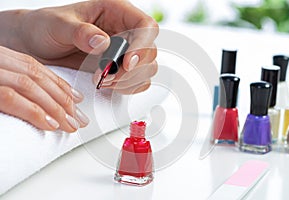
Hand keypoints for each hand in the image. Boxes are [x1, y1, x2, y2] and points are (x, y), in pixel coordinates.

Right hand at [0, 46, 88, 132]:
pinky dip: (34, 111)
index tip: (77, 99)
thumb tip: (41, 100)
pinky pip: (11, 97)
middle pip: (35, 76)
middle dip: (62, 99)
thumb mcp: (1, 76)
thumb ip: (14, 81)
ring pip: (29, 86)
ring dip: (54, 107)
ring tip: (70, 125)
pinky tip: (50, 124)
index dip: (58, 84)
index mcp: (1, 56)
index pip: (33, 67)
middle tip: (78, 119)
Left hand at [12, 0, 158, 93]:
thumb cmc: (45, 27)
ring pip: (146, 69)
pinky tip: (109, 86)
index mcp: (116, 12)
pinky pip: (136, 82)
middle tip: (107, 77)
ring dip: (128, 81)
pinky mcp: (118, 70)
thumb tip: (103, 42)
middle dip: (131, 70)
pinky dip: (126, 88)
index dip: (143, 46)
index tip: (126, 63)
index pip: (146, 27)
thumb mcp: (58, 24)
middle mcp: (123, 32)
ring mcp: (123, 52)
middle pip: (149, 52)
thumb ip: (80, 32)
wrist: (34, 45)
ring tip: (103, 81)